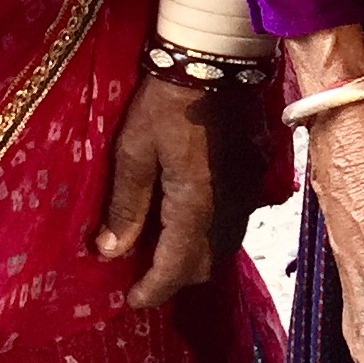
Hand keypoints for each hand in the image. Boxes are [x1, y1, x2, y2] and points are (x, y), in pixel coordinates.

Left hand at [96, 72, 276, 308]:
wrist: (216, 60)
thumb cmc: (166, 102)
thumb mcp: (134, 149)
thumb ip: (126, 204)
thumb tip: (110, 252)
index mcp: (196, 208)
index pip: (176, 268)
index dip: (153, 290)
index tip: (131, 301)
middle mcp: (228, 210)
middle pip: (205, 266)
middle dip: (175, 279)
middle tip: (143, 276)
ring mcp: (246, 194)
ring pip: (223, 247)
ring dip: (195, 259)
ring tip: (163, 252)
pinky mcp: (253, 176)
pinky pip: (234, 224)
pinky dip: (211, 236)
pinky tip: (190, 222)